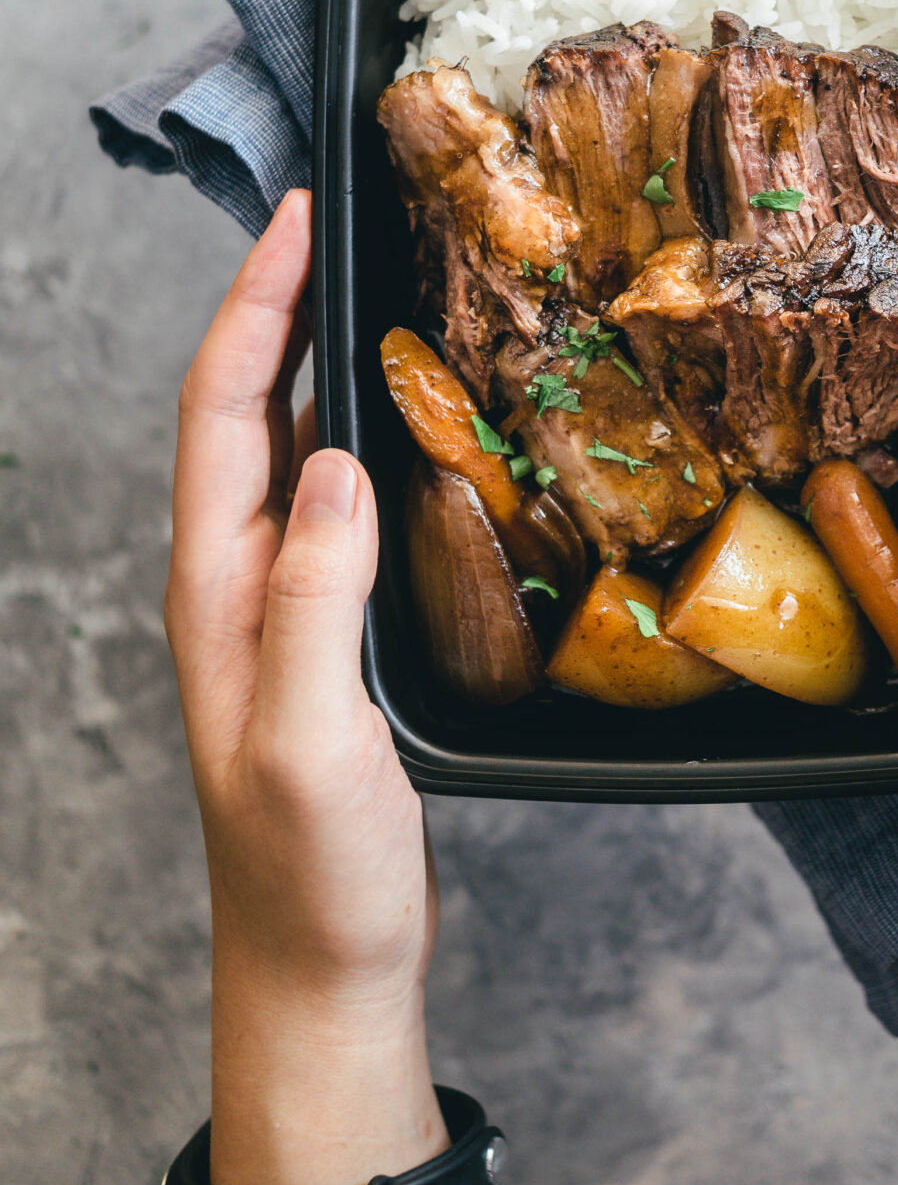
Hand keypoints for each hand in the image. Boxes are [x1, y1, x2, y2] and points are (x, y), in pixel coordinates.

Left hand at [165, 191, 442, 1184]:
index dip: (254, 308)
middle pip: (239, 410)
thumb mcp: (306, 735)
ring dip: (308, 359)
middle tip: (332, 222)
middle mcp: (233, 581)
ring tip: (359, 288)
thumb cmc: (308, 870)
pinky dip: (352, 434)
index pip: (220, 412)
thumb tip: (338, 461)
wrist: (319, 963)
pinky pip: (326, 503)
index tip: (296, 220)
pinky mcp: (322, 633)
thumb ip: (315, 598)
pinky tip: (395, 421)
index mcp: (216, 588)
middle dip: (274, 305)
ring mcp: (275, 605)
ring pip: (281, 449)